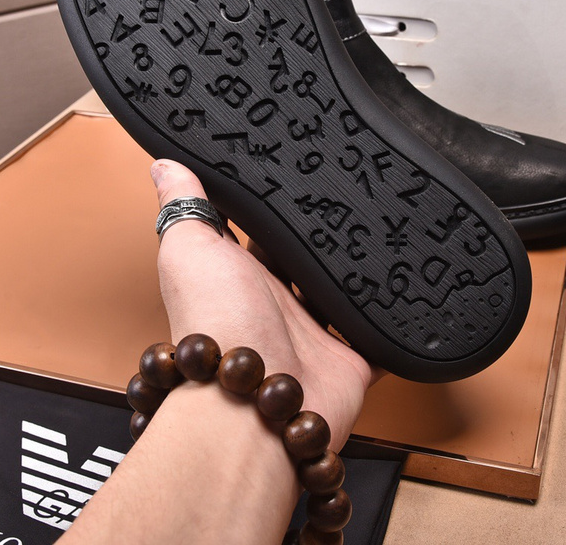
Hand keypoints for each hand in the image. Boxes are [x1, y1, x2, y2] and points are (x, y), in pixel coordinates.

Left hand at [151, 158, 381, 448]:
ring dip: (354, 279)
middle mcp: (275, 304)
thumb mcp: (190, 247)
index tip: (295, 178)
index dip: (275, 210)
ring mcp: (312, 334)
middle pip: (304, 265)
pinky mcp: (349, 360)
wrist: (252, 400)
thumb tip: (163, 164)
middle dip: (322, 241)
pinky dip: (389, 327)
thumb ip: (184, 205)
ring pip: (340, 298)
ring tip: (380, 241)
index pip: (260, 235)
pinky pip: (376, 340)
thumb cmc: (216, 322)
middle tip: (348, 205)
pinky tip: (402, 301)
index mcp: (241, 274)